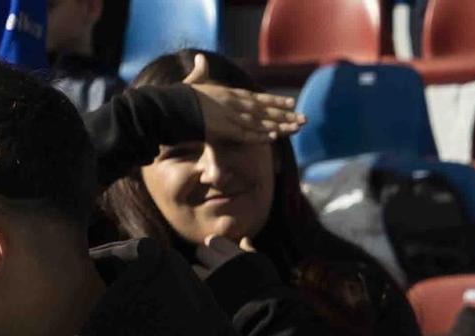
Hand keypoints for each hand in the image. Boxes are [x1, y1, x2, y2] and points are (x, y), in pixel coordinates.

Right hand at [184, 52, 305, 144]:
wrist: (170, 105)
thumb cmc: (180, 96)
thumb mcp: (194, 82)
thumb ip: (201, 72)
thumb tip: (200, 58)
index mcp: (229, 93)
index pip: (258, 97)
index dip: (276, 101)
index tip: (292, 103)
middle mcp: (233, 102)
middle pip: (264, 110)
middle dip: (285, 115)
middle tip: (305, 119)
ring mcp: (230, 115)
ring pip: (260, 122)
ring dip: (279, 127)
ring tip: (296, 129)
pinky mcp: (224, 128)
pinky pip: (245, 134)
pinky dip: (259, 136)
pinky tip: (273, 137)